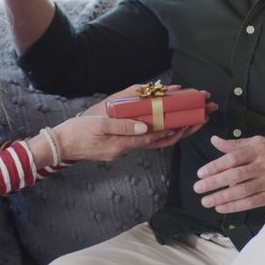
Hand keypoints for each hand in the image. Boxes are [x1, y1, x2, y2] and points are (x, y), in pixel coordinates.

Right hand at [77, 84, 218, 149]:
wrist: (60, 144)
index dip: (177, 126)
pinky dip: (158, 131)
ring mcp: (124, 146)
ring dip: (175, 130)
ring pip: (155, 139)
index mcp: (124, 142)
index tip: (194, 117)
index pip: (157, 134)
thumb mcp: (99, 125)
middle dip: (184, 127)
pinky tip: (166, 125)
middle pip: (162, 138)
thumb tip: (146, 125)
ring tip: (193, 121)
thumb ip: (123, 126)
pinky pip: (144, 138)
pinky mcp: (119, 144)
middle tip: (203, 117)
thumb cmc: (77, 133)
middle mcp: (128, 146)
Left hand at [193, 135, 264, 212]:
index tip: (201, 173)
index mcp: (259, 149)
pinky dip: (234, 206)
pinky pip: (250, 202)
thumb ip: (237, 144)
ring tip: (206, 201)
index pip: (232, 158)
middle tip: (198, 188)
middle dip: (214, 182)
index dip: (215, 166)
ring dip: (221, 197)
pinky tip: (221, 208)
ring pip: (241, 190)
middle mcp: (264, 164)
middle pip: (235, 174)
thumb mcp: (260, 144)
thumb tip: (214, 140)